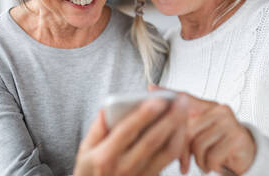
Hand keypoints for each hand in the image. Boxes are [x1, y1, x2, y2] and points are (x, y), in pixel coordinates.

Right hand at [73, 95, 187, 175]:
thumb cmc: (92, 171)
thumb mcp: (85, 150)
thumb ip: (98, 126)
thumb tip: (110, 106)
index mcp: (105, 157)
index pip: (127, 131)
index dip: (144, 114)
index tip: (157, 99)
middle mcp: (125, 168)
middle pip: (153, 140)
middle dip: (169, 117)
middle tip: (180, 99)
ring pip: (167, 151)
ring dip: (179, 128)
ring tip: (184, 109)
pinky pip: (170, 158)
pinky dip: (178, 139)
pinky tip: (180, 125)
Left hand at [150, 85, 255, 174]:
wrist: (246, 156)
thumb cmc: (218, 145)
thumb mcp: (200, 135)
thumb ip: (184, 128)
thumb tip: (160, 126)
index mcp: (208, 107)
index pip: (185, 98)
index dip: (169, 94)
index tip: (151, 89)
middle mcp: (219, 110)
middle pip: (189, 128)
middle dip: (183, 150)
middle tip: (183, 163)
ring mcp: (230, 122)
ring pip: (199, 145)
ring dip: (198, 161)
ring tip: (204, 162)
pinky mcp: (237, 137)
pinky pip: (212, 156)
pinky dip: (209, 166)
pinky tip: (214, 165)